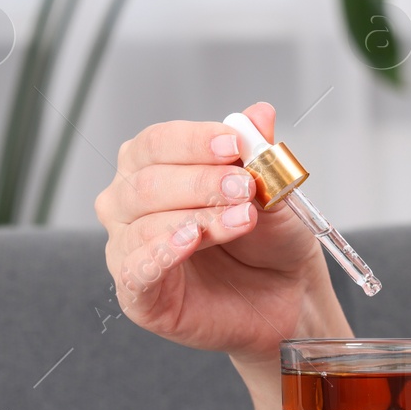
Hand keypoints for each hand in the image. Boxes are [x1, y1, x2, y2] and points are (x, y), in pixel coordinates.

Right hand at [95, 102, 333, 362]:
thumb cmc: (266, 240)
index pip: (157, 143)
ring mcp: (127, 248)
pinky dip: (161, 253)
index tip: (234, 145)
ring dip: (199, 218)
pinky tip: (189, 241)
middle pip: (147, 181)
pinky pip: (135, 269)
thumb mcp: (270, 188)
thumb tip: (259, 114)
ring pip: (145, 224)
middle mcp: (129, 203)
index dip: (195, 141)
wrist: (283, 295)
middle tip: (244, 188)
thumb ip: (257, 152)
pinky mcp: (135, 294)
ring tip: (242, 219)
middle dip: (201, 182)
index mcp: (151, 166)